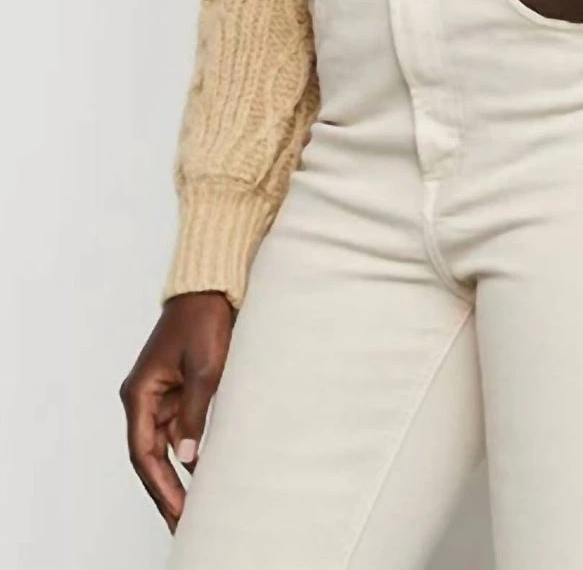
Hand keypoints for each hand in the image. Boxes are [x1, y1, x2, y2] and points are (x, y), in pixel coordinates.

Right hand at [119, 291, 234, 531]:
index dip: (159, 487)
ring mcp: (163, 395)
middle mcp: (145, 398)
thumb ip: (196, 413)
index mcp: (140, 394)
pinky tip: (206, 473)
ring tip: (197, 508)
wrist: (211, 288)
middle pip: (152, 456)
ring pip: (167, 445)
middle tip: (183, 525)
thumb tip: (187, 457)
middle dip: (167, 491)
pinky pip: (182, 429)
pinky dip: (192, 451)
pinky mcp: (181, 390)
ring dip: (180, 474)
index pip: (143, 453)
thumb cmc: (204, 321)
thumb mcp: (205, 368)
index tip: (177, 513)